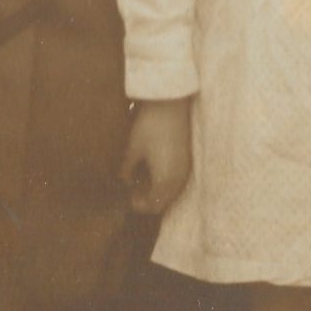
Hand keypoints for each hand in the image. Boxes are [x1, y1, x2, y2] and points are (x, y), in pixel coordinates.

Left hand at [121, 98, 191, 215]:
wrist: (171, 104)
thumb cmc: (150, 127)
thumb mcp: (133, 149)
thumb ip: (127, 170)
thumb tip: (123, 181)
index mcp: (165, 181)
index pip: (153, 206)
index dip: (139, 205)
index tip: (127, 197)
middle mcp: (178, 179)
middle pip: (163, 201)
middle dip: (148, 200)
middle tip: (132, 190)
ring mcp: (185, 169)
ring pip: (171, 191)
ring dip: (157, 190)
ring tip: (141, 179)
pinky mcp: (188, 158)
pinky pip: (177, 179)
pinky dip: (165, 181)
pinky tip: (153, 169)